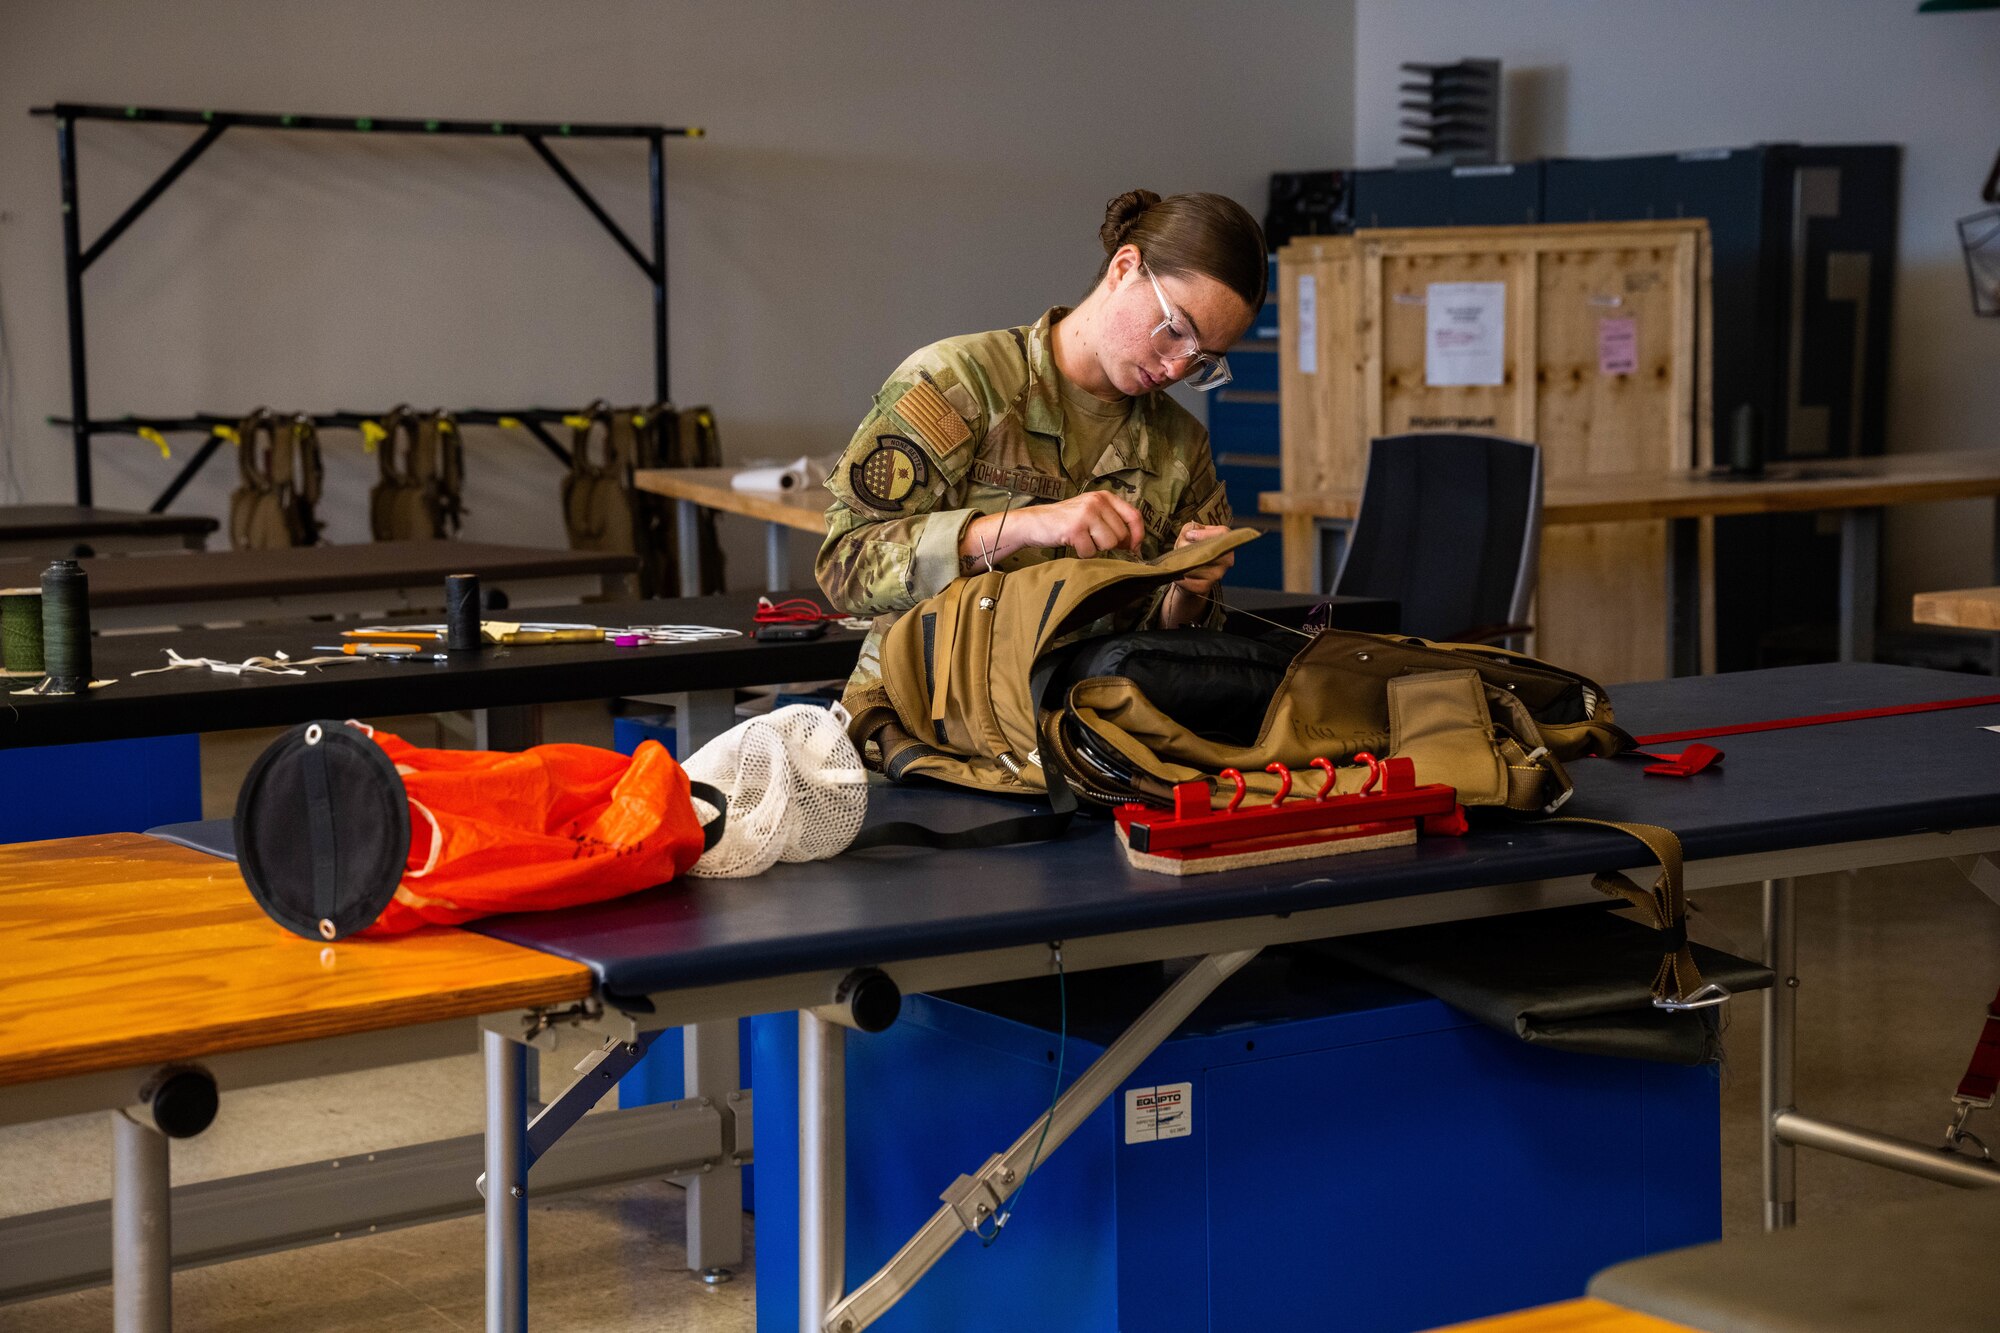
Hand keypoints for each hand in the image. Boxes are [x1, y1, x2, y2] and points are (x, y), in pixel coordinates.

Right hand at [1012, 490, 1145, 558]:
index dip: (1138, 535)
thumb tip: (1135, 545)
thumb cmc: (1066, 521)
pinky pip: (1091, 551)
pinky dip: (1082, 553)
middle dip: (1110, 544)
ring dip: (1096, 548)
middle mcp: (1097, 502)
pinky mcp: (1075, 528)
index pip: (1134, 515)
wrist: (1034, 522)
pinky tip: (1073, 543)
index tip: (1135, 548)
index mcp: (1104, 497)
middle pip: (1121, 535)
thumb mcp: (1092, 514)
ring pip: (1108, 544)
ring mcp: (1086, 514)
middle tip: (1092, 539)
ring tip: (1082, 539)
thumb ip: (1113, 523)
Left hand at [1171, 523, 1233, 596]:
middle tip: (1180, 547)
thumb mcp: (1190, 533)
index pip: (1223, 533)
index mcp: (1225, 542)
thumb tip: (1190, 535)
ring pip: (1196, 565)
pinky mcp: (1204, 587)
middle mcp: (1226, 560)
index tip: (1189, 535)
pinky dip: (1179, 575)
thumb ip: (1191, 528)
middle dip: (1190, 548)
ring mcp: (1217, 574)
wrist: (1189, 572)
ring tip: (1179, 559)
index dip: (1204, 534)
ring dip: (1183, 561)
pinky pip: (1188, 580)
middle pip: (1208, 550)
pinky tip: (1178, 571)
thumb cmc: (1191, 548)